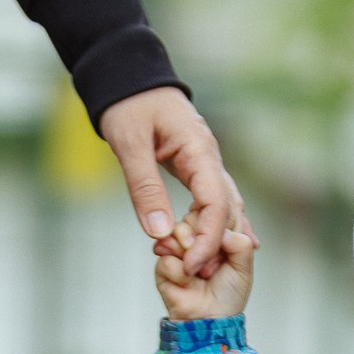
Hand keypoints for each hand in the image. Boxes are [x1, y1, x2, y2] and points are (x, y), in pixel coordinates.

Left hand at [100, 86, 252, 278]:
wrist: (130, 78)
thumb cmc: (128, 105)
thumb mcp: (129, 144)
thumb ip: (144, 188)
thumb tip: (159, 233)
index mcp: (199, 150)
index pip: (216, 203)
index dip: (207, 238)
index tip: (190, 265)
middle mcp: (210, 157)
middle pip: (226, 208)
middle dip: (215, 244)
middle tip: (196, 276)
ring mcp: (207, 161)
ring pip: (224, 205)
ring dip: (219, 237)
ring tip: (208, 270)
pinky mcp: (197, 167)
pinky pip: (213, 199)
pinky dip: (216, 223)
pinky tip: (221, 246)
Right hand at [156, 226, 254, 320]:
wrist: (209, 320)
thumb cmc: (228, 296)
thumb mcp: (244, 266)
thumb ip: (239, 240)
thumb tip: (215, 225)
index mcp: (214, 236)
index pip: (210, 212)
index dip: (215, 229)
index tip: (224, 253)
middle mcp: (194, 240)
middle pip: (190, 218)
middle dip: (202, 241)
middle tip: (211, 266)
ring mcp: (177, 251)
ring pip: (175, 232)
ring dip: (190, 254)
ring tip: (199, 273)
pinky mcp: (163, 266)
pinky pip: (166, 257)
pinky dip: (179, 272)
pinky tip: (186, 282)